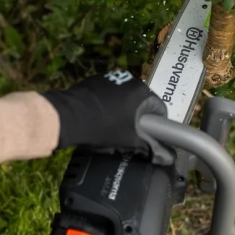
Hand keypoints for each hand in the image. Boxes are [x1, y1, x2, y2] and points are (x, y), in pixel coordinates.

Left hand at [43, 70, 173, 164]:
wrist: (68, 117)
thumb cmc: (103, 128)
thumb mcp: (129, 141)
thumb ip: (150, 147)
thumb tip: (167, 157)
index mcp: (142, 92)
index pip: (159, 110)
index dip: (156, 126)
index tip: (148, 136)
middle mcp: (129, 80)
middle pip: (141, 103)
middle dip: (137, 118)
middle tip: (128, 134)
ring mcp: (110, 77)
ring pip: (124, 98)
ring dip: (122, 110)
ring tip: (111, 126)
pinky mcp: (94, 80)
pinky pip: (107, 94)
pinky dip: (107, 104)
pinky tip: (98, 116)